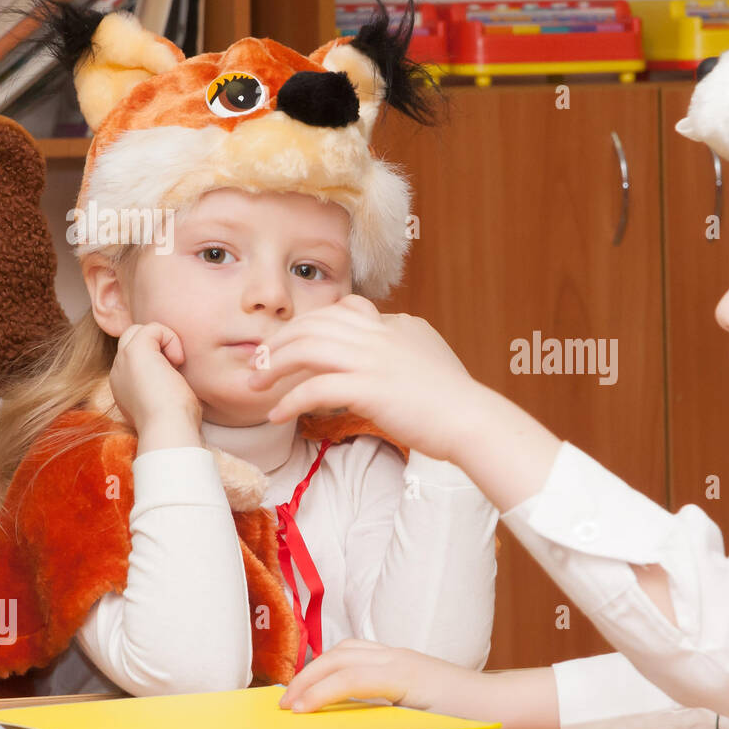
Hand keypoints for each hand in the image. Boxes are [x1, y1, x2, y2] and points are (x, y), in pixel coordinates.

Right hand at [109, 322, 200, 431]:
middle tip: (175, 367)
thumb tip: (178, 378)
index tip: (173, 379)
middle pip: (132, 340)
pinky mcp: (135, 352)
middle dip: (156, 346)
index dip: (157, 359)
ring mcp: (123, 361)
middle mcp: (118, 373)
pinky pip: (153, 327)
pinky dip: (171, 338)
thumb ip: (166, 387)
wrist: (170, 429)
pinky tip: (177, 361)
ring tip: (176, 364)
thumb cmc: (177, 424)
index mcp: (124, 387)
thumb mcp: (169, 403)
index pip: (135, 359)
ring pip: (139, 331)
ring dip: (163, 341)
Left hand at [248, 294, 479, 461]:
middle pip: (313, 324)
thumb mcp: (429, 355)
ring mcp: (373, 359)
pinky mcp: (368, 388)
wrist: (473, 419)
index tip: (291, 343)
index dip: (310, 324)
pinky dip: (289, 402)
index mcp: (395, 325)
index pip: (342, 309)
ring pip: (306, 348)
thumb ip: (403, 343)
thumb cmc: (455, 399)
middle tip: (258, 362)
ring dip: (273, 366)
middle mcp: (380, 334)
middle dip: (279, 342)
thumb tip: (385, 339)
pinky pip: (314, 389)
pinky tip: (277, 416)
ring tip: (255, 384)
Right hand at [278, 639, 494, 728]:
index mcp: (402, 675)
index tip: (295, 713)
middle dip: (306, 678)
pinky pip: (358, 649)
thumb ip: (377, 722)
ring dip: (317, 665)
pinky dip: (334, 661)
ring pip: (346, 647)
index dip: (317, 695)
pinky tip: (324, 678)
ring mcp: (397, 652)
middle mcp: (396, 657)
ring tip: (297, 690)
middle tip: (284, 704)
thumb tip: (341, 721)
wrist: (489, 702)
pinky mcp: (397, 655)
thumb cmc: (457, 719)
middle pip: (339, 657)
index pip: (348, 679)